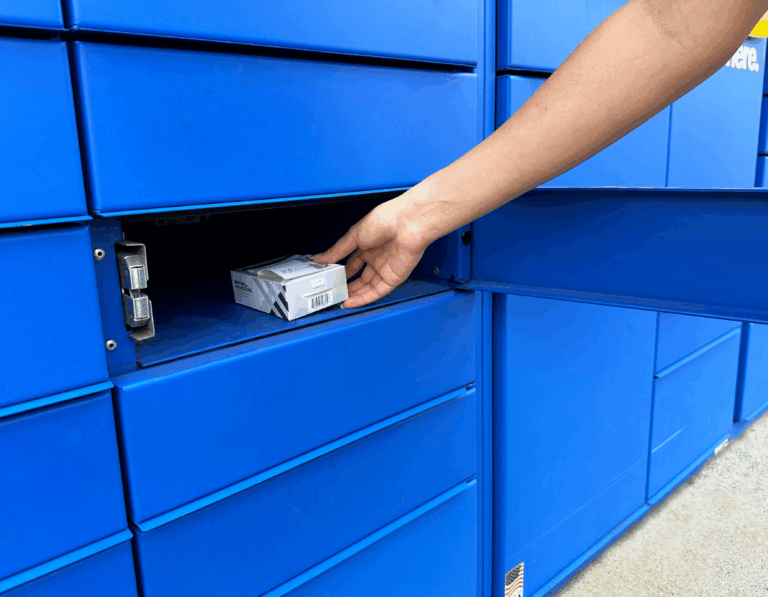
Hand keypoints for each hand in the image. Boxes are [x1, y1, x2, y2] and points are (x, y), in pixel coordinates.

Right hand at [313, 196, 430, 307]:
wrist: (408, 223)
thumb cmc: (387, 219)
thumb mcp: (354, 235)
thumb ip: (337, 250)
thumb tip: (320, 258)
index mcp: (369, 245)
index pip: (353, 264)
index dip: (341, 272)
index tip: (330, 279)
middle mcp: (378, 258)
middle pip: (360, 278)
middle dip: (346, 286)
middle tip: (333, 293)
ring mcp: (386, 269)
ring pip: (367, 288)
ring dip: (353, 295)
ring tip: (338, 300)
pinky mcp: (394, 278)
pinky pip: (377, 292)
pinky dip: (363, 299)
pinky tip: (351, 302)